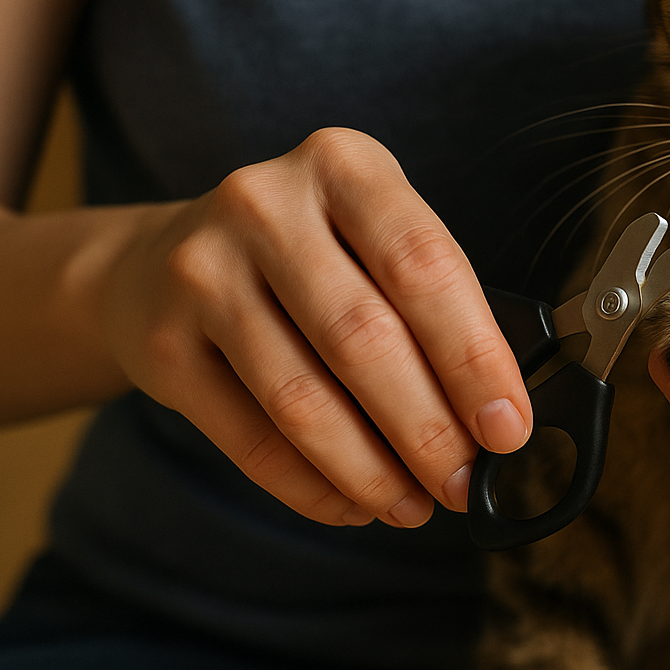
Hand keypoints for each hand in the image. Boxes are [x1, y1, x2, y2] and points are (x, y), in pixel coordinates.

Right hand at [102, 128, 531, 527]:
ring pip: (302, 398)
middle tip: (464, 482)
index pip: (424, 266)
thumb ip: (432, 304)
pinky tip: (352, 504)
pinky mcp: (160, 343)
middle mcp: (266, 205)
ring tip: (414, 505)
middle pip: (364, 336)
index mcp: (344, 165)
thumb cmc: (310, 257)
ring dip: (370, 470)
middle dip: (427, 426)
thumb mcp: (371, 238)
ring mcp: (203, 270)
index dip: (474, 357)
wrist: (161, 263)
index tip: (509, 427)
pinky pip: (250, 437)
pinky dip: (311, 486)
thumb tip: (497, 414)